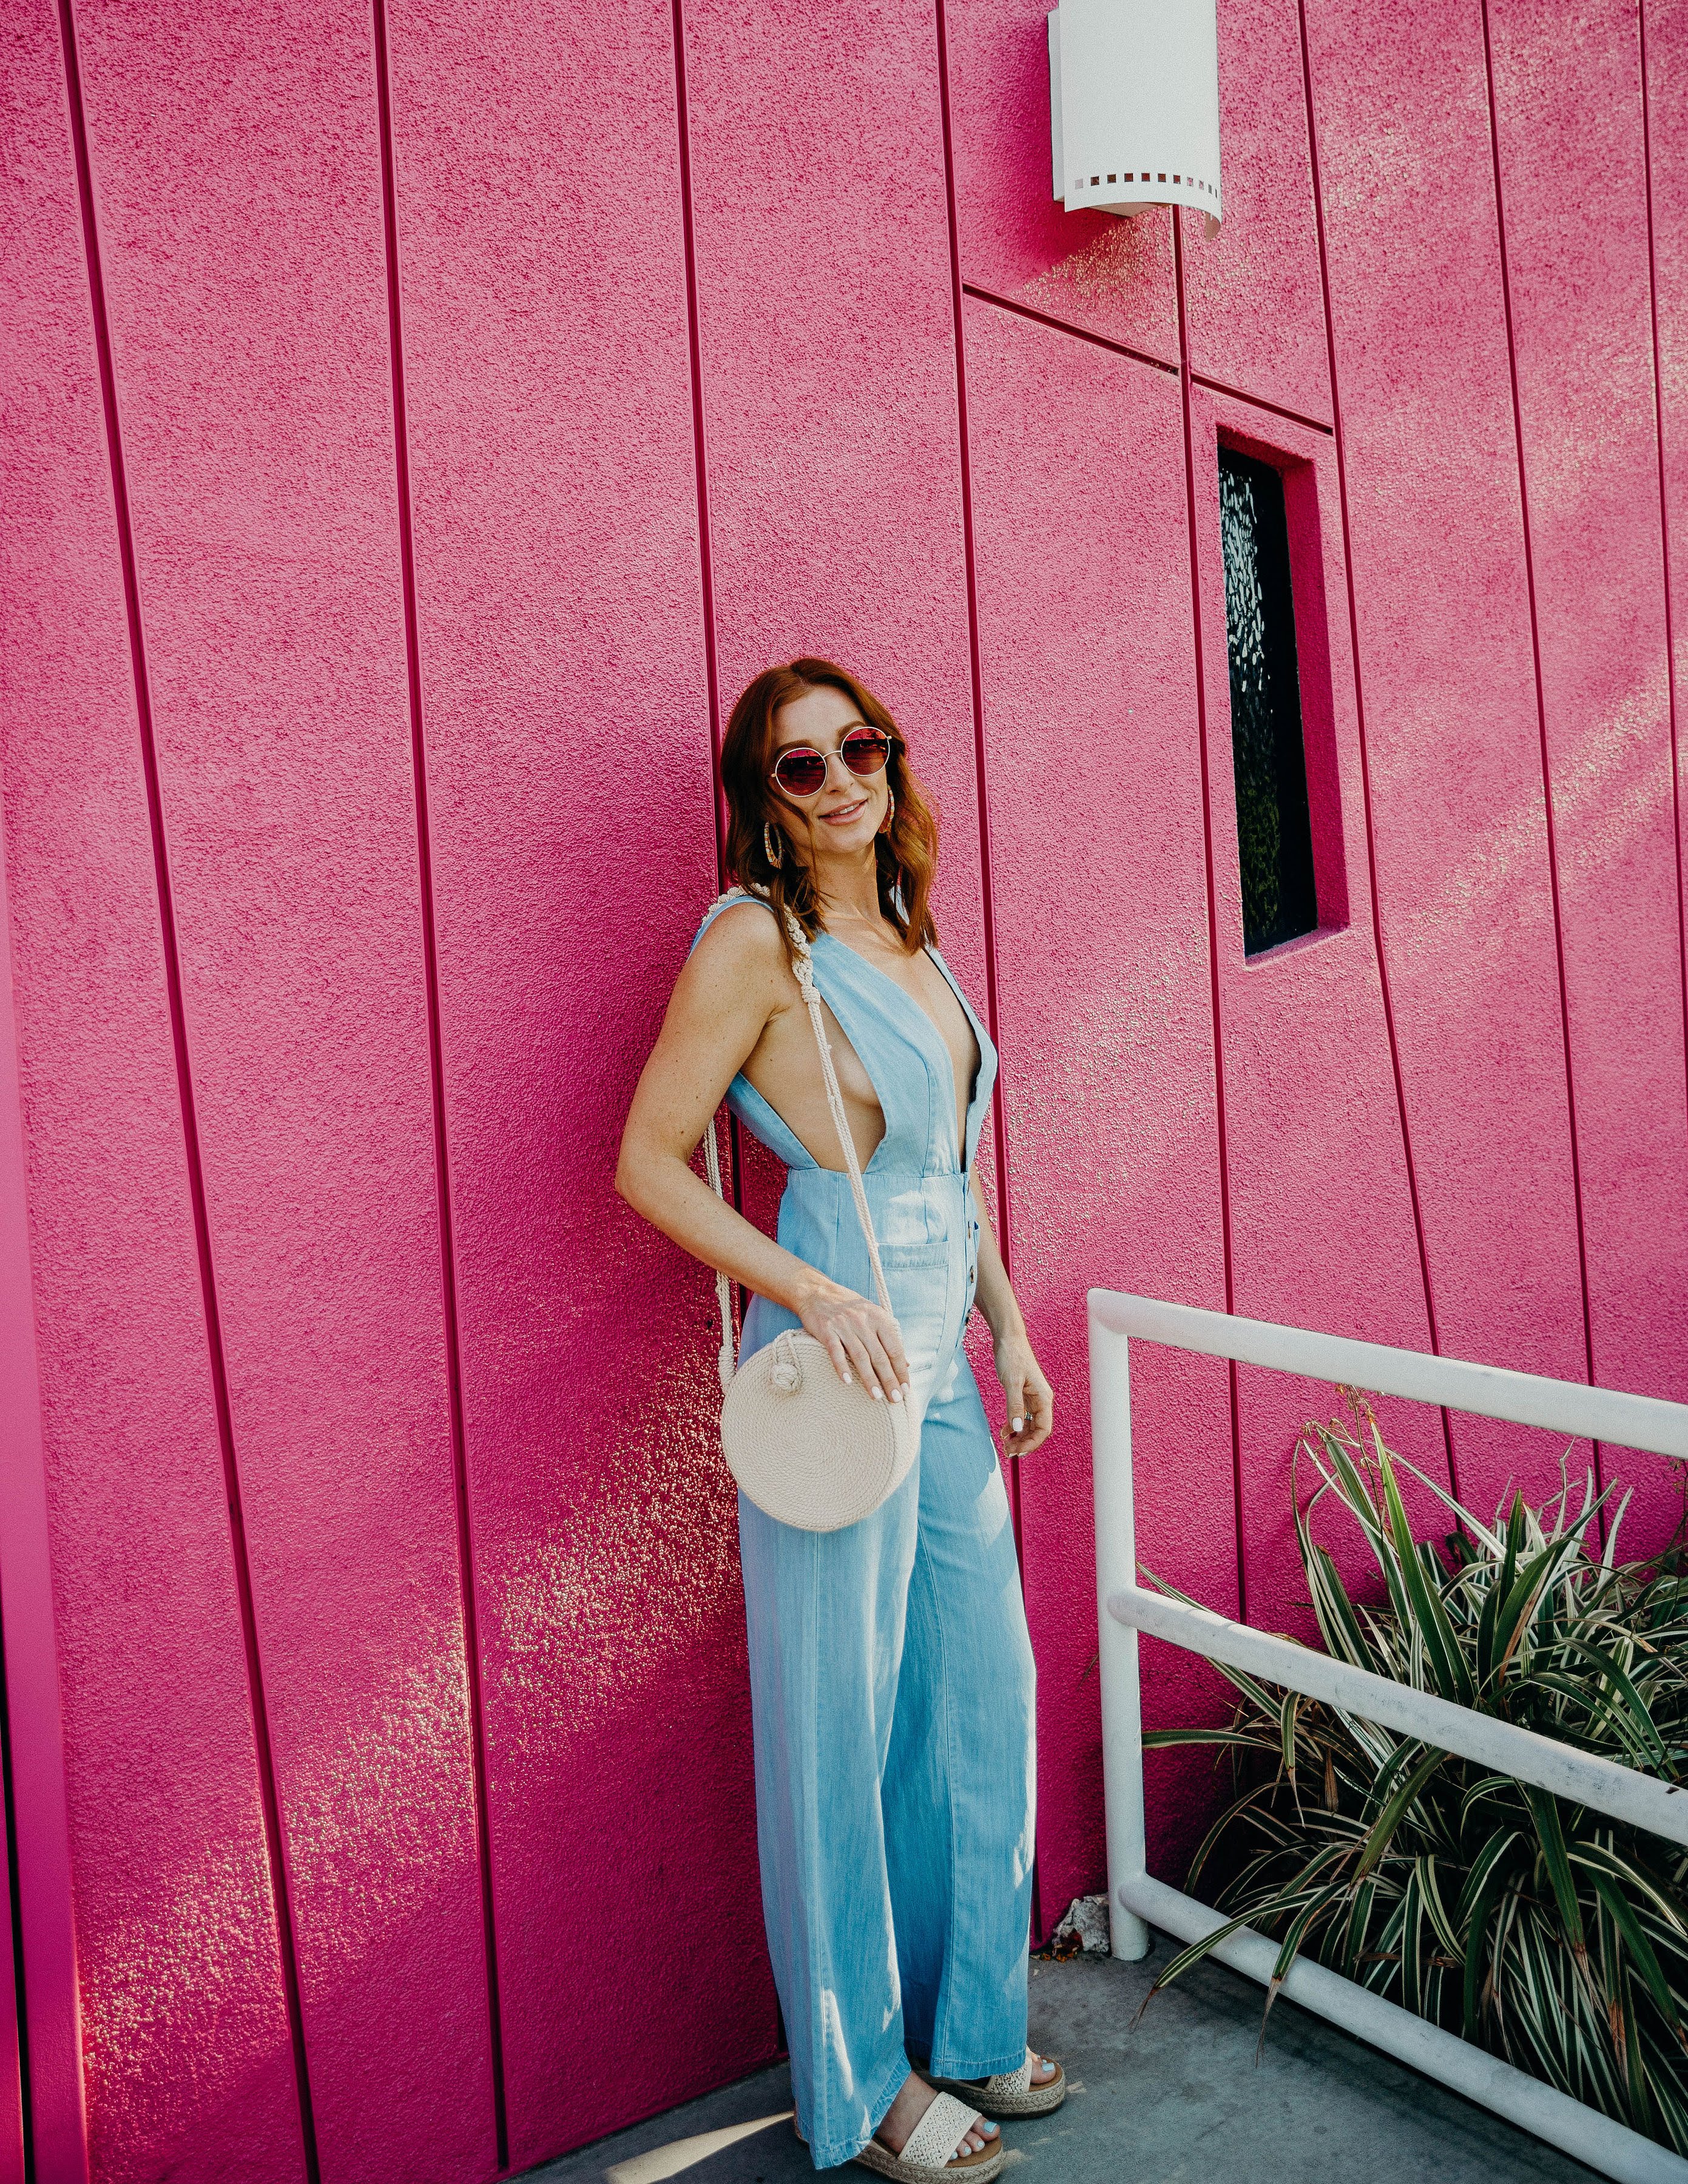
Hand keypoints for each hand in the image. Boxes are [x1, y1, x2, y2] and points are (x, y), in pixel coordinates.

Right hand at [797, 1279, 910, 1405]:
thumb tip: (905, 1364)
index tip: (906, 1389)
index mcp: (879, 1318)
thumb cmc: (848, 1307)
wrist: (817, 1292)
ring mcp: (844, 1325)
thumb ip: (887, 1338)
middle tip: (895, 1399)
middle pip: (880, 1356)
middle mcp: (863, 1321)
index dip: (901, 1370)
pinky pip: (835, 1351)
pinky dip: (841, 1367)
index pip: (895, 1349)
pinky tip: (847, 1382)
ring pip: (860, 1356)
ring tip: (876, 1397)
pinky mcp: (827, 1330)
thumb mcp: (873, 1316)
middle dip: (889, 1380)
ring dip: (869, 1379)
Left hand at [994, 1332, 1051, 1457]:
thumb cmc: (1012, 1357)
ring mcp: (1033, 1398)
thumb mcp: (1011, 1382)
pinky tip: (1004, 1431)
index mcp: (1043, 1398)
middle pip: (1038, 1430)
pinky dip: (1015, 1426)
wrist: (1008, 1339)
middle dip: (1024, 1443)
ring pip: (1030, 1425)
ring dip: (1020, 1437)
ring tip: (1005, 1444)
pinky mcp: (1024, 1395)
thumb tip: (1018, 1429)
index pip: (1044, 1429)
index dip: (1032, 1443)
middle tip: (1008, 1451)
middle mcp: (1041, 1400)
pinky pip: (1023, 1416)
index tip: (1017, 1452)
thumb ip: (1015, 1406)